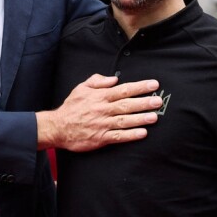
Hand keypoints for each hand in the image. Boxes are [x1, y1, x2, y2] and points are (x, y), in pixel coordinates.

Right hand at [37, 74, 161, 151]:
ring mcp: (103, 124)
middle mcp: (103, 109)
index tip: (153, 85)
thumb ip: (98, 81)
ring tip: (154, 117)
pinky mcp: (101, 138)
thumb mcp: (81, 88)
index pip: (123, 89)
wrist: (58, 127)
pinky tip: (142, 133)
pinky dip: (130, 135)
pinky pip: (118, 136)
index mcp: (100, 96)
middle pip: (127, 104)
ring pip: (125, 120)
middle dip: (144, 102)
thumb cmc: (71, 108)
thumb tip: (114, 79)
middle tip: (158, 101)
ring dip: (140, 118)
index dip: (140, 87)